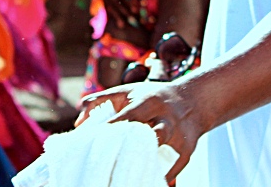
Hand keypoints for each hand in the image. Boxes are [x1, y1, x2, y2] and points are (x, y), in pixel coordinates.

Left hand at [79, 81, 201, 182]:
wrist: (192, 101)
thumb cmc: (151, 97)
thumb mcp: (127, 92)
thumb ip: (100, 101)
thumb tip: (79, 123)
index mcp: (150, 102)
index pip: (130, 117)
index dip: (114, 128)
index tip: (97, 140)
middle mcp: (167, 119)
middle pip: (155, 134)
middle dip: (136, 146)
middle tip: (114, 160)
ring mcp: (179, 137)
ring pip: (165, 154)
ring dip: (148, 164)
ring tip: (129, 176)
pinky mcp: (186, 152)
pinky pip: (172, 169)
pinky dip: (159, 176)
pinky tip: (143, 181)